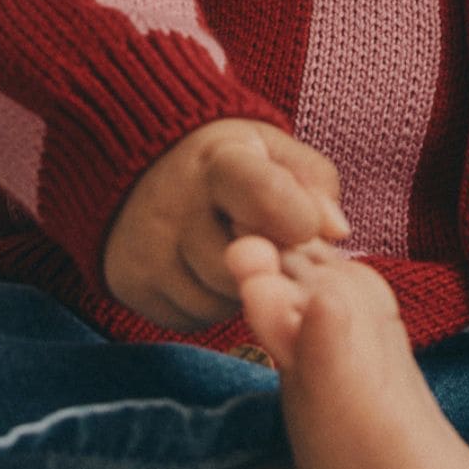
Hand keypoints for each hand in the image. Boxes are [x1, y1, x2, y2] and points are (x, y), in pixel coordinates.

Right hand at [101, 119, 349, 330]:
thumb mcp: (272, 151)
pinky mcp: (132, 284)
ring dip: (242, 289)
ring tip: (236, 253)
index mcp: (220, 163)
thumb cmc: (226, 163)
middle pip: (246, 265)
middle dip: (269, 262)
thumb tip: (336, 230)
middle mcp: (174, 206)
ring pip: (220, 301)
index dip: (299, 219)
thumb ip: (313, 181)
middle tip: (270, 244)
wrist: (141, 169)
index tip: (305, 226)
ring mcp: (147, 249)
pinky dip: (211, 304)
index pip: (266, 197)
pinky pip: (192, 317)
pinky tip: (208, 272)